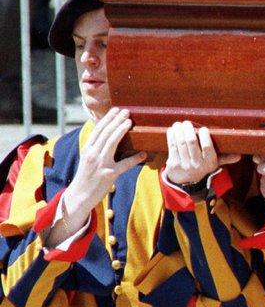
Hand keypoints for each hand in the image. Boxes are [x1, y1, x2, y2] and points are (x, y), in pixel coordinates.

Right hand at [60, 108, 146, 239]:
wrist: (78, 196)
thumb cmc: (85, 177)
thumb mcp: (88, 160)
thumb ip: (96, 149)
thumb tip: (108, 138)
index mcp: (87, 149)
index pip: (98, 130)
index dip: (107, 119)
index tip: (116, 110)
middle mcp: (92, 154)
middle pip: (105, 133)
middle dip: (116, 120)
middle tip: (126, 111)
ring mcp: (100, 164)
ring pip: (111, 143)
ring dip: (121, 130)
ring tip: (129, 121)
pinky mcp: (109, 175)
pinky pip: (124, 165)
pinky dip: (134, 159)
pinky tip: (143, 153)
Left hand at [165, 121, 241, 186]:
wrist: (185, 182)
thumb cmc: (202, 167)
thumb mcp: (215, 164)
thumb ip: (226, 158)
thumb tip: (239, 156)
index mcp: (209, 162)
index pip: (207, 147)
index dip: (204, 136)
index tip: (203, 128)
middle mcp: (197, 164)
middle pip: (191, 142)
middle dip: (189, 130)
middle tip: (188, 122)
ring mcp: (184, 164)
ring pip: (180, 143)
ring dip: (179, 131)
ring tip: (180, 124)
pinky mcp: (173, 163)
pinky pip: (172, 146)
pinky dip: (171, 136)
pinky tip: (173, 130)